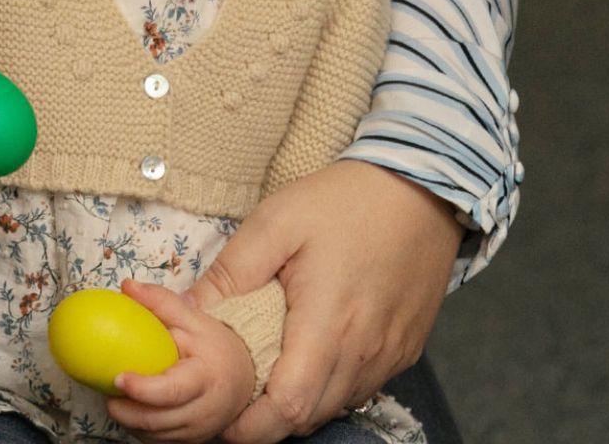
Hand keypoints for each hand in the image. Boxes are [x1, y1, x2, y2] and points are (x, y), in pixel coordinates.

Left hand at [106, 280, 255, 442]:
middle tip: (105, 390)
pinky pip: (159, 443)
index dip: (143, 389)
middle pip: (158, 420)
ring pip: (155, 436)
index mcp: (205, 378)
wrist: (244, 376)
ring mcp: (199, 431)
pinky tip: (132, 410)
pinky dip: (141, 430)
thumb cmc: (215, 346)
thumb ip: (160, 302)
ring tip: (115, 399)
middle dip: (125, 411)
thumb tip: (127, 287)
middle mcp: (205, 410)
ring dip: (130, 421)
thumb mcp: (191, 319)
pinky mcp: (192, 441)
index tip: (118, 378)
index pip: (172, 390)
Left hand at [190, 160, 462, 442]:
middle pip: (309, 416)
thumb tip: (188, 312)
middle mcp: (365, 350)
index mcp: (328, 323)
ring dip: (299, 404)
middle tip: (233, 401)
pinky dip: (329, 387)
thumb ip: (230, 273)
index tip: (220, 419)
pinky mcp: (404, 349)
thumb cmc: (345, 201)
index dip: (250, 426)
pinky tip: (307, 358)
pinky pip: (362, 387)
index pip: (288, 406)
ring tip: (266, 378)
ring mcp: (390, 354)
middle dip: (266, 422)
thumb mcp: (275, 223)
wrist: (421, 188)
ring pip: (336, 405)